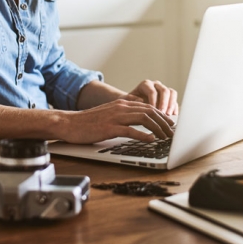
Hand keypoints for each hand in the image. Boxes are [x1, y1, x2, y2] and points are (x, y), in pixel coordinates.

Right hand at [58, 99, 175, 143]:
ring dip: (158, 128)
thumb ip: (124, 113)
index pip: (148, 106)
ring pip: (144, 119)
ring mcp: (115, 117)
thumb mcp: (109, 114)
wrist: (69, 123)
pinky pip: (130, 130)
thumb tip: (139, 118)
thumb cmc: (88, 121)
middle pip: (150, 111)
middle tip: (173, 132)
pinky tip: (150, 140)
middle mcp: (121, 107)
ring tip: (166, 137)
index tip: (170, 124)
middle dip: (164, 122)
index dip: (161, 115)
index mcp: (122, 104)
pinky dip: (143, 135)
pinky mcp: (109, 128)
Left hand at [124, 80, 178, 116]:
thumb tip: (140, 100)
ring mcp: (163, 91)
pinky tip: (173, 116)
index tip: (153, 111)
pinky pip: (174, 100)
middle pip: (164, 90)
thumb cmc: (127, 102)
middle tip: (163, 113)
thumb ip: (130, 99)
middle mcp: (156, 85)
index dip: (154, 101)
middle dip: (164, 103)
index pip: (152, 91)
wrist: (131, 104)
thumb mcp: (125, 100)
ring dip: (171, 104)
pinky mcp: (168, 98)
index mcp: (145, 84)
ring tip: (169, 115)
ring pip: (172, 93)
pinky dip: (174, 108)